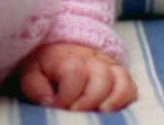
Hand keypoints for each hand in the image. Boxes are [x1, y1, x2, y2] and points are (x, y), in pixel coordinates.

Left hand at [18, 42, 137, 111]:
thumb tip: (49, 102)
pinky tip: (113, 112)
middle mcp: (91, 60)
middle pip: (100, 76)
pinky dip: (125, 98)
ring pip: (119, 79)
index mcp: (67, 58)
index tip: (57, 106)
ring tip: (100, 114)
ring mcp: (108, 67)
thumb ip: (35, 87)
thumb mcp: (32, 73)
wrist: (61, 49)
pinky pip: (131, 85)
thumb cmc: (45, 67)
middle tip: (77, 113)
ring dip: (112, 100)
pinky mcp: (119, 76)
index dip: (67, 95)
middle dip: (90, 100)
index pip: (74, 72)